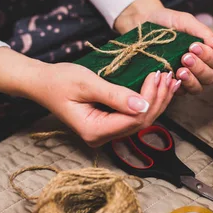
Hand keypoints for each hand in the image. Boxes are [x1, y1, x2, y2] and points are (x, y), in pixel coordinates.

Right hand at [0, 47, 179, 146]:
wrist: (41, 83)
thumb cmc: (59, 80)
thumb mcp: (87, 83)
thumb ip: (115, 95)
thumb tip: (143, 104)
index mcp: (95, 131)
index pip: (133, 119)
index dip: (151, 98)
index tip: (158, 75)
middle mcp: (102, 137)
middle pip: (141, 122)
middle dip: (158, 99)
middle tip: (170, 76)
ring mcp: (105, 132)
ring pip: (140, 120)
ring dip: (156, 99)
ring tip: (170, 80)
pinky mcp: (108, 124)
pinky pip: (133, 115)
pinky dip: (147, 100)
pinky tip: (158, 87)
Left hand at [114, 0, 212, 94]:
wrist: (143, 23)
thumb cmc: (167, 22)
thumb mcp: (185, 22)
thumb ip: (203, 32)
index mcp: (205, 53)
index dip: (209, 56)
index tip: (195, 46)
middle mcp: (198, 68)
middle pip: (210, 77)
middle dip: (199, 68)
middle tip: (186, 57)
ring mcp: (185, 78)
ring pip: (198, 87)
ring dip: (191, 80)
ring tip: (180, 69)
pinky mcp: (171, 85)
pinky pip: (180, 92)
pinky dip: (177, 86)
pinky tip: (170, 77)